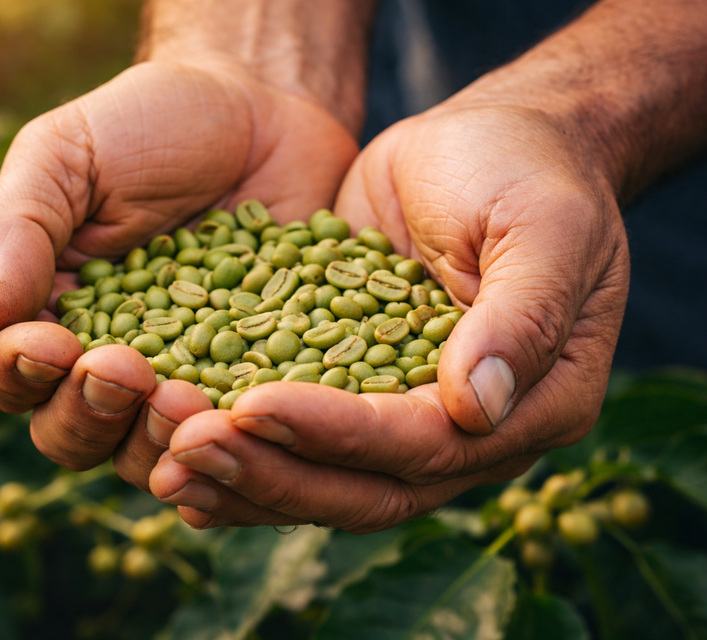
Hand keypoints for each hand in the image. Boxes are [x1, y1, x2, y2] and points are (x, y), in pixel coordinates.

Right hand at [0, 59, 357, 479]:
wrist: (261, 109)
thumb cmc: (149, 125)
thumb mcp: (67, 157)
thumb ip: (14, 232)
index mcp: (46, 315)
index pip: (9, 376)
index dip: (20, 373)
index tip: (53, 344)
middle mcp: (109, 362)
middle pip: (75, 434)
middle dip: (91, 414)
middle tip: (126, 372)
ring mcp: (185, 377)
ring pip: (153, 452)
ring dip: (159, 441)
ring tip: (186, 400)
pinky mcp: (256, 379)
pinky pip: (239, 432)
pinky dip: (236, 438)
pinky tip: (246, 421)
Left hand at [149, 102, 629, 530]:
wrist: (492, 143)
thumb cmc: (528, 171)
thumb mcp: (541, 227)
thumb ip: (521, 316)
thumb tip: (478, 407)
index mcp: (537, 404)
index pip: (426, 443)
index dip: (339, 433)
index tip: (254, 404)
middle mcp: (473, 433)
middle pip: (368, 486)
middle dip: (275, 472)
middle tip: (187, 449)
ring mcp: (413, 420)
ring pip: (328, 480)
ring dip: (247, 479)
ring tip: (165, 465)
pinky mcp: (361, 392)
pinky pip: (304, 441)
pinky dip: (247, 452)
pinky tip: (177, 451)